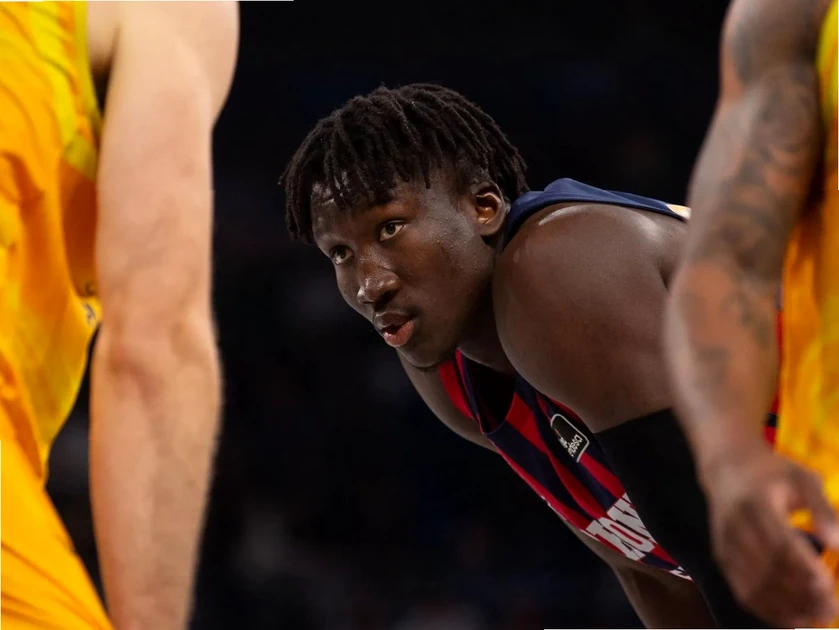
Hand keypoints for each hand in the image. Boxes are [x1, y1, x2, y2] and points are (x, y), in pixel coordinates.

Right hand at [702, 441, 838, 627]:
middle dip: (801, 594)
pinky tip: (792, 618)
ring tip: (817, 616)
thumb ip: (822, 508)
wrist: (727, 468)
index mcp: (756, 503)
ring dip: (787, 607)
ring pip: (754, 585)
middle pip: (768, 569)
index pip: (781, 544)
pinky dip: (767, 609)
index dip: (805, 569)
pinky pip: (742, 591)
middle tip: (831, 609)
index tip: (829, 585)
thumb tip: (837, 544)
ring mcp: (725, 543)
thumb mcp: (802, 478)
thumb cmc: (772, 473)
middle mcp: (735, 525)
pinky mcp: (721, 557)